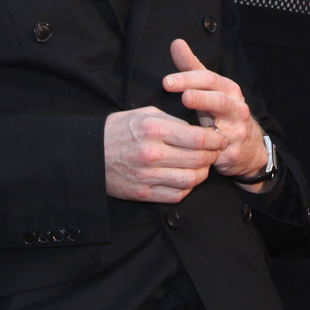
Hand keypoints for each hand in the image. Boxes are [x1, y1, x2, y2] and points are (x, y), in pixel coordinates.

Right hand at [103, 105, 225, 202]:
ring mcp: (147, 176)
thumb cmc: (120, 129)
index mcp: (154, 129)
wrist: (89, 154)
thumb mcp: (145, 114)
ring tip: (202, 166)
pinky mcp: (143, 193)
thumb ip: (173, 121)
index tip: (220, 138)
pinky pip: (176, 195)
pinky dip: (187, 188)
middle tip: (214, 152)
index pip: (198, 137)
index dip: (215, 139)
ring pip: (191, 180)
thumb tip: (199, 130)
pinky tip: (186, 178)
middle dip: (213, 155)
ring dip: (202, 173)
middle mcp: (152, 154)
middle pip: (199, 159)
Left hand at [163, 38, 269, 183]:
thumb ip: (192, 67)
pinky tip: (184, 146)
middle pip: (218, 99)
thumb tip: (176, 43)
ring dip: (203, 120)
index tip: (166, 81)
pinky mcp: (232, 152)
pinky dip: (201, 149)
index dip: (188, 77)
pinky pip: (215, 151)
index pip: (210, 79)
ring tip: (186, 107)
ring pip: (220, 126)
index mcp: (230, 90)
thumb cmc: (224, 113)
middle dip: (196, 95)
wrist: (250, 146)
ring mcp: (236, 131)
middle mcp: (236, 108)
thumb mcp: (211, 89)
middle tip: (172, 88)